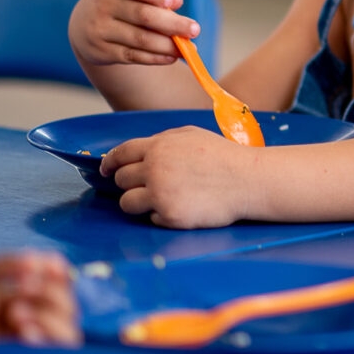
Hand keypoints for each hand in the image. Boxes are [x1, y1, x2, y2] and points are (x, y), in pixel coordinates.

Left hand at [0, 252, 80, 346]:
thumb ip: (8, 264)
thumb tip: (40, 258)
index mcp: (28, 290)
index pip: (62, 279)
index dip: (60, 272)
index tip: (47, 267)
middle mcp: (36, 313)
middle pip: (69, 302)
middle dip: (50, 292)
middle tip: (21, 289)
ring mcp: (33, 337)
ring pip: (69, 326)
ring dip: (50, 316)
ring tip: (15, 313)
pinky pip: (55, 350)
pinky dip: (47, 336)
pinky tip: (24, 332)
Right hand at [69, 0, 199, 67]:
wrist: (84, 26)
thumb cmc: (121, 4)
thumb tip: (177, 1)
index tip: (171, 1)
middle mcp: (104, 6)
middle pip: (142, 15)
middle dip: (172, 24)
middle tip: (195, 29)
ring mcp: (101, 30)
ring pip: (141, 39)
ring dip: (169, 45)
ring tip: (188, 48)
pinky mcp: (103, 52)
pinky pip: (134, 56)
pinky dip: (157, 57)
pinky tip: (173, 57)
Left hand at [100, 126, 258, 228]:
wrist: (248, 179)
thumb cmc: (223, 156)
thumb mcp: (191, 135)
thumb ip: (162, 141)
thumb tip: (138, 150)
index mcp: (159, 147)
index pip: (120, 153)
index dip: (109, 163)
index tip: (106, 171)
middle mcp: (155, 169)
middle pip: (120, 179)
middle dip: (129, 183)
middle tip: (147, 186)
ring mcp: (161, 194)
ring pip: (127, 203)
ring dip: (139, 202)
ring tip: (162, 199)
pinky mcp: (170, 216)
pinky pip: (150, 218)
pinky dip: (161, 215)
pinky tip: (182, 207)